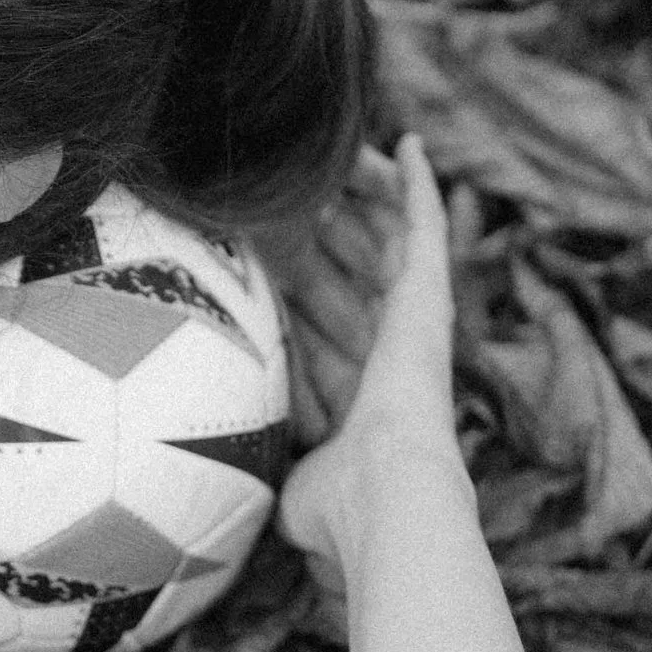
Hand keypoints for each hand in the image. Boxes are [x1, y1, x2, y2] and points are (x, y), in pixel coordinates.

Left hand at [274, 136, 460, 579]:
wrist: (380, 497)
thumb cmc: (330, 507)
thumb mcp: (281, 477)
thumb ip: (261, 472)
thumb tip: (220, 489)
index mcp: (358, 387)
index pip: (332, 320)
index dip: (312, 282)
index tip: (284, 250)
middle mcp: (389, 347)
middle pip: (360, 267)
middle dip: (335, 223)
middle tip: (305, 181)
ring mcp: (413, 320)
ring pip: (389, 235)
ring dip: (368, 192)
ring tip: (347, 148)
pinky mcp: (431, 296)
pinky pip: (427, 226)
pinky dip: (420, 185)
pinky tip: (411, 144)